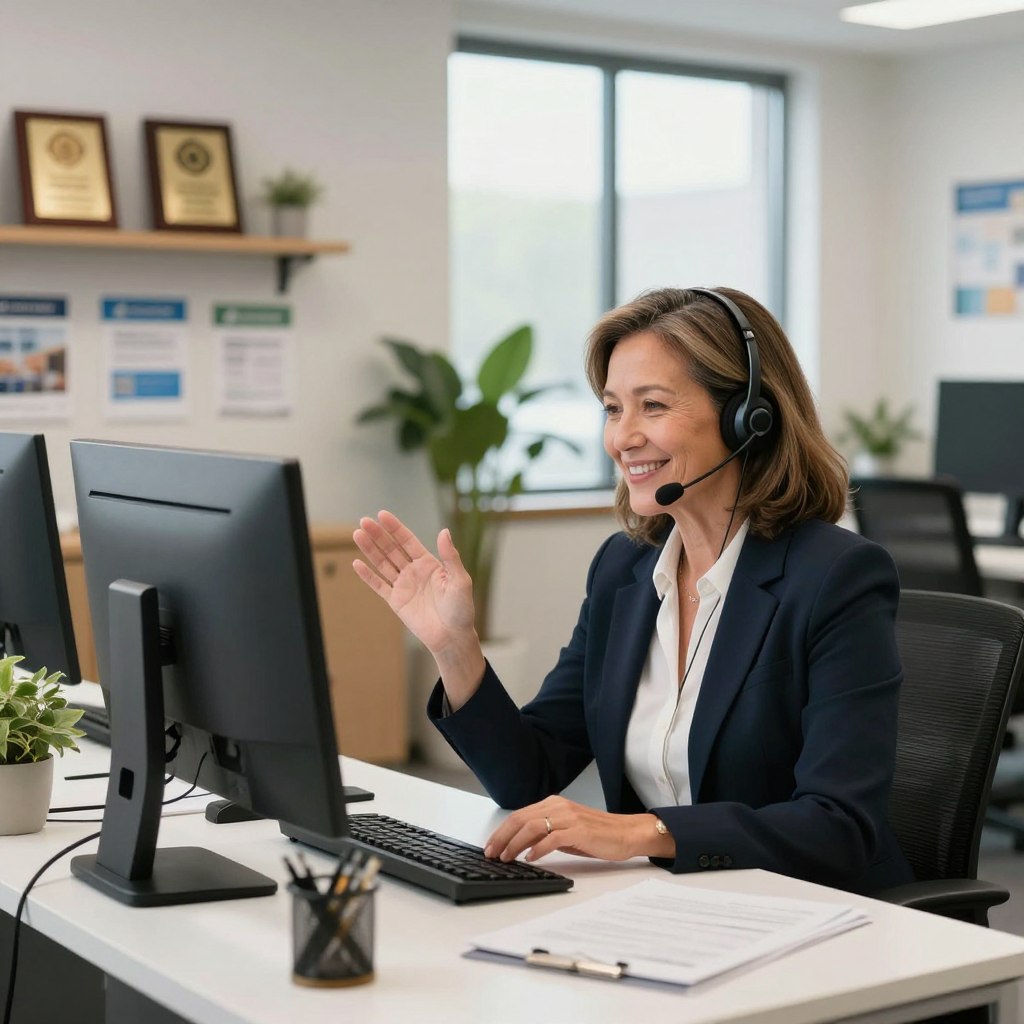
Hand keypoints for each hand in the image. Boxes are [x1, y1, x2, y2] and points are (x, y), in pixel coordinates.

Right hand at [352, 512, 484, 702]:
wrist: (452, 636)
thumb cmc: (461, 609)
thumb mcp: (460, 580)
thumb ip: (451, 556)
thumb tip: (444, 531)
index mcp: (429, 563)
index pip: (408, 541)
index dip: (395, 528)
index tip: (382, 515)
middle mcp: (414, 571)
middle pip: (392, 549)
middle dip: (378, 535)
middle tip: (364, 521)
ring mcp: (403, 586)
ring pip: (383, 564)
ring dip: (370, 550)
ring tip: (357, 534)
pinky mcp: (396, 601)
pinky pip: (379, 585)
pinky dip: (367, 576)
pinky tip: (357, 563)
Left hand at [483, 796, 668, 863]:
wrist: (626, 833)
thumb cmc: (597, 834)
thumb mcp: (565, 832)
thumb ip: (545, 834)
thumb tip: (520, 846)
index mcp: (554, 804)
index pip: (519, 815)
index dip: (501, 831)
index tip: (490, 846)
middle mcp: (558, 806)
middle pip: (521, 819)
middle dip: (502, 837)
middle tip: (491, 854)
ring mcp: (569, 817)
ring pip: (532, 826)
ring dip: (515, 843)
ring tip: (506, 858)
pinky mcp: (579, 830)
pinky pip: (552, 837)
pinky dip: (538, 848)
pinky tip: (530, 858)